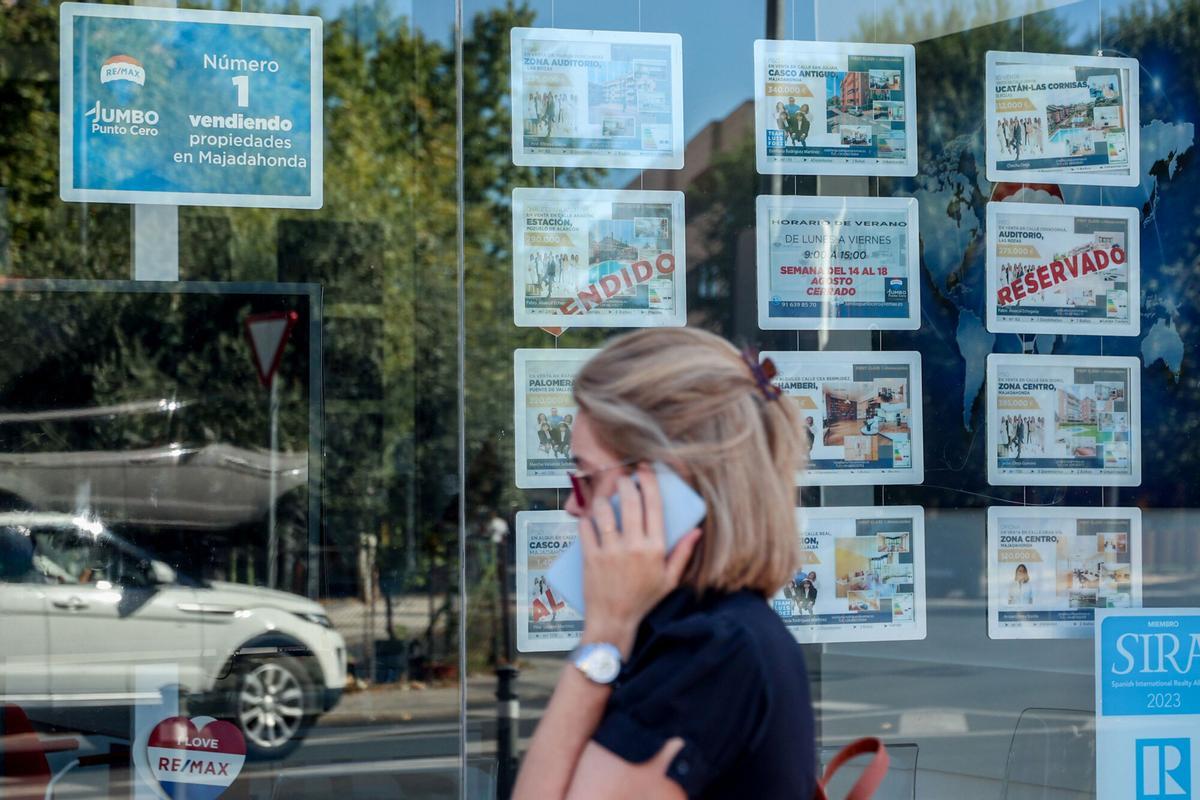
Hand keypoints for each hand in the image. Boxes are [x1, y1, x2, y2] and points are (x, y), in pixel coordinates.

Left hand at [578, 463, 701, 658]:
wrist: (614, 621)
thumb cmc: (643, 600)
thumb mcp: (669, 579)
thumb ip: (683, 553)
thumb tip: (696, 531)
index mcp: (655, 549)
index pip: (655, 506)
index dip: (650, 482)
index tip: (645, 469)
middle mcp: (633, 547)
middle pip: (630, 502)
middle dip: (626, 482)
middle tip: (623, 477)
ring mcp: (610, 551)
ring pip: (605, 511)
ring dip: (604, 500)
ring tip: (606, 499)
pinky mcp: (590, 557)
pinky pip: (586, 527)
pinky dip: (586, 519)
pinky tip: (590, 518)